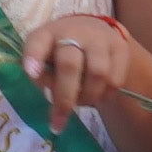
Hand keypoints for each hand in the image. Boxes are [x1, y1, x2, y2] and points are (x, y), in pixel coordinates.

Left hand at [25, 11, 151, 125]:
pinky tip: (97, 95)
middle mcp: (73, 31)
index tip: (31, 74)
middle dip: (65, 98)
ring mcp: (99, 38)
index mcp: (47, 34)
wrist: (93, 30)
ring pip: (98, 74)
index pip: (37, 42)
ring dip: (88, 97)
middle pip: (70, 65)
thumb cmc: (62, 50)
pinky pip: (115, 80)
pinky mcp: (120, 47)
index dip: (34, 58)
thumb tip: (55, 109)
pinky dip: (105, 95)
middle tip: (59, 120)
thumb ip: (42, 77)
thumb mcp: (45, 57)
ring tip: (81, 102)